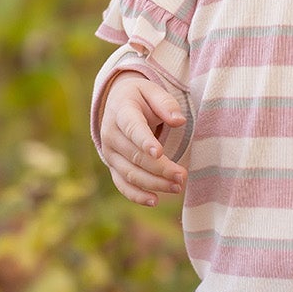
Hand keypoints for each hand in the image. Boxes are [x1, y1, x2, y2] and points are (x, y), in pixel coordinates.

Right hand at [100, 73, 186, 205]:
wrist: (117, 104)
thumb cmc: (140, 98)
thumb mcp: (152, 91)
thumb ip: (166, 103)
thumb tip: (178, 121)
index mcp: (121, 112)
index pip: (132, 128)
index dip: (144, 141)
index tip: (159, 152)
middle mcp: (111, 135)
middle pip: (135, 156)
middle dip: (160, 168)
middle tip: (182, 175)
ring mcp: (110, 153)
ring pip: (130, 173)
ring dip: (154, 183)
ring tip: (177, 187)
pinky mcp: (113, 167)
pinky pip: (122, 184)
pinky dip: (137, 195)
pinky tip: (155, 201)